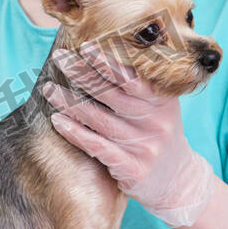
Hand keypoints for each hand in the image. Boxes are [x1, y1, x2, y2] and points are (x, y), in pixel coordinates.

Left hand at [42, 42, 213, 227]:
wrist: (178, 182)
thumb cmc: (159, 135)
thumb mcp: (161, 109)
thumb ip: (141, 87)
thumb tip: (104, 57)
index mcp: (162, 102)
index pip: (132, 78)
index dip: (108, 62)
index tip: (85, 46)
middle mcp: (156, 122)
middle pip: (111, 95)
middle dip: (82, 74)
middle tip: (59, 59)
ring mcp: (145, 147)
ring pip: (100, 120)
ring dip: (70, 103)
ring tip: (49, 89)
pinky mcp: (133, 169)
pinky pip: (98, 147)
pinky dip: (76, 133)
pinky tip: (58, 120)